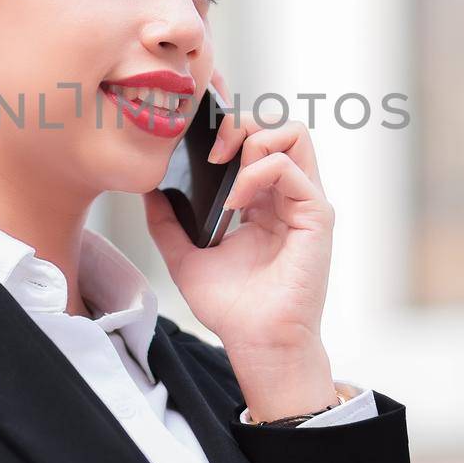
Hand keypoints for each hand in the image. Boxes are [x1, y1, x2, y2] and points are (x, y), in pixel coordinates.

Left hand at [141, 66, 335, 356]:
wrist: (257, 344)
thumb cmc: (232, 307)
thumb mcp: (185, 255)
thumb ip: (167, 220)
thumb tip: (147, 187)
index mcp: (263, 198)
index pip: (255, 138)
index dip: (231, 118)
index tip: (199, 118)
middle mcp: (287, 194)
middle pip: (275, 124)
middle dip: (238, 123)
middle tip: (210, 151)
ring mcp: (304, 202)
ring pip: (292, 133)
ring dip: (252, 140)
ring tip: (225, 169)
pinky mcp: (317, 215)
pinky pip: (292, 168)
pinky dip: (258, 173)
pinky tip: (236, 201)